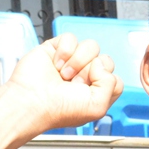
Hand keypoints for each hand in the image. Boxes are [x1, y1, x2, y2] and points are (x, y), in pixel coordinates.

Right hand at [3, 32, 124, 134]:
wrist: (32, 101)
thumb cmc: (59, 110)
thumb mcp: (98, 107)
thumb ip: (112, 85)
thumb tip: (101, 63)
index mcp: (97, 93)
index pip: (115, 79)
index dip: (105, 82)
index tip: (89, 91)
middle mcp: (87, 77)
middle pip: (106, 60)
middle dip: (90, 72)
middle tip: (74, 84)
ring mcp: (73, 62)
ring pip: (91, 46)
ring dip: (77, 61)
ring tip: (64, 74)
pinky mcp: (58, 49)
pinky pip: (71, 38)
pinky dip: (64, 52)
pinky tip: (55, 65)